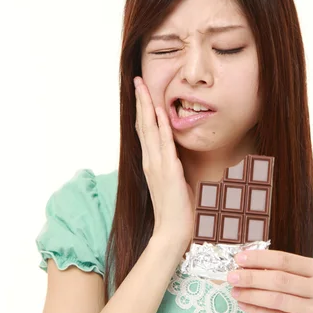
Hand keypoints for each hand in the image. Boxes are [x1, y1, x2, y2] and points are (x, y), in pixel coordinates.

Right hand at [134, 77, 194, 248]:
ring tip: (143, 87)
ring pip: (150, 129)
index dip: (142, 109)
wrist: (173, 231)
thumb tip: (176, 155)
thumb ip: (171, 166)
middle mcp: (150, 161)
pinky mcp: (168, 171)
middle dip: (140, 100)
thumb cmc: (176, 209)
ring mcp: (157, 165)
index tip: (141, 92)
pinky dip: (162, 126)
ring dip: (147, 106)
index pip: (144, 130)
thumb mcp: (173, 182)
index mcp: (151, 162)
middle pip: (143, 124)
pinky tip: (160, 111)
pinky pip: (165, 143)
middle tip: (137, 80)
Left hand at [227, 250, 312, 312]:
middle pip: (280, 279)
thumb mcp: (301, 278)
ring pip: (277, 299)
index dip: (260, 258)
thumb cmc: (306, 296)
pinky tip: (244, 304)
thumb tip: (245, 264)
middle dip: (252, 277)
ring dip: (251, 294)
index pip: (285, 260)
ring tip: (235, 291)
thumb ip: (279, 270)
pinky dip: (257, 310)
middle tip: (232, 276)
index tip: (239, 258)